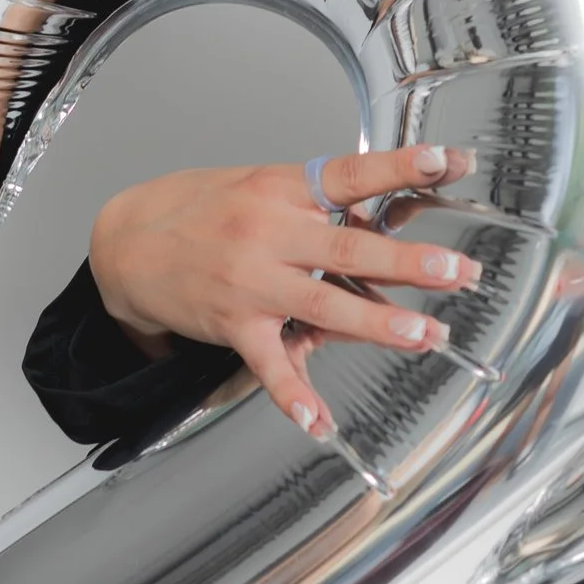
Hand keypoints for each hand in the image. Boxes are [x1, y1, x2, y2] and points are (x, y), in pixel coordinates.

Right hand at [87, 145, 482, 439]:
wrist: (127, 243)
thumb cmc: (201, 211)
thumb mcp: (260, 186)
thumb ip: (319, 203)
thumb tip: (386, 214)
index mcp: (282, 188)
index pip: (350, 173)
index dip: (398, 168)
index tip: (443, 162)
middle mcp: (269, 231)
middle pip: (347, 246)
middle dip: (407, 261)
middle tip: (456, 270)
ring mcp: (251, 280)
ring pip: (322, 303)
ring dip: (376, 322)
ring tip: (423, 334)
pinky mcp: (233, 324)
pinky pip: (268, 363)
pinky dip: (293, 396)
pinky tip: (318, 420)